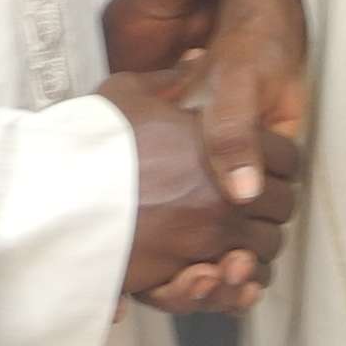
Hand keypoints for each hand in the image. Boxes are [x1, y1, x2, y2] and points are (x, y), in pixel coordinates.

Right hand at [102, 61, 302, 309]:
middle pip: (284, 205)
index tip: (261, 164)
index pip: (287, 157)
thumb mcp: (128, 92)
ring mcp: (211, 235)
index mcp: (220, 146)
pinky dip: (237, 284)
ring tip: (234, 239)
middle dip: (270, 204)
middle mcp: (226, 192)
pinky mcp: (188, 272)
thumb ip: (168, 79)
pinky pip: (237, 286)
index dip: (277, 160)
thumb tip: (194, 60)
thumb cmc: (92, 143)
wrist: (58, 195)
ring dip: (255, 245)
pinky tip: (221, 268)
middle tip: (247, 202)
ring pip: (265, 248)